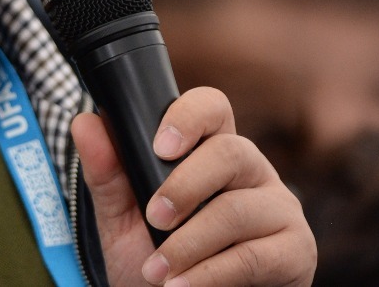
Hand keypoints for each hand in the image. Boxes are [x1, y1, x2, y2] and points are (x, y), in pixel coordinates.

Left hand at [71, 86, 315, 286]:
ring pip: (238, 209)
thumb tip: (83, 122)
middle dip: (184, 186)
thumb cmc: (159, 264)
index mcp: (212, 151)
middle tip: (153, 219)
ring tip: (157, 272)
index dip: (189, 116)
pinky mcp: (295, 252)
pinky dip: (210, 275)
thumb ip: (107, 174)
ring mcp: (279, 209)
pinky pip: (254, 256)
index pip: (212, 107)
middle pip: (230, 152)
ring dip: (188, 244)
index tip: (160, 146)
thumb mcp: (123, 222)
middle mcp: (252, 171)